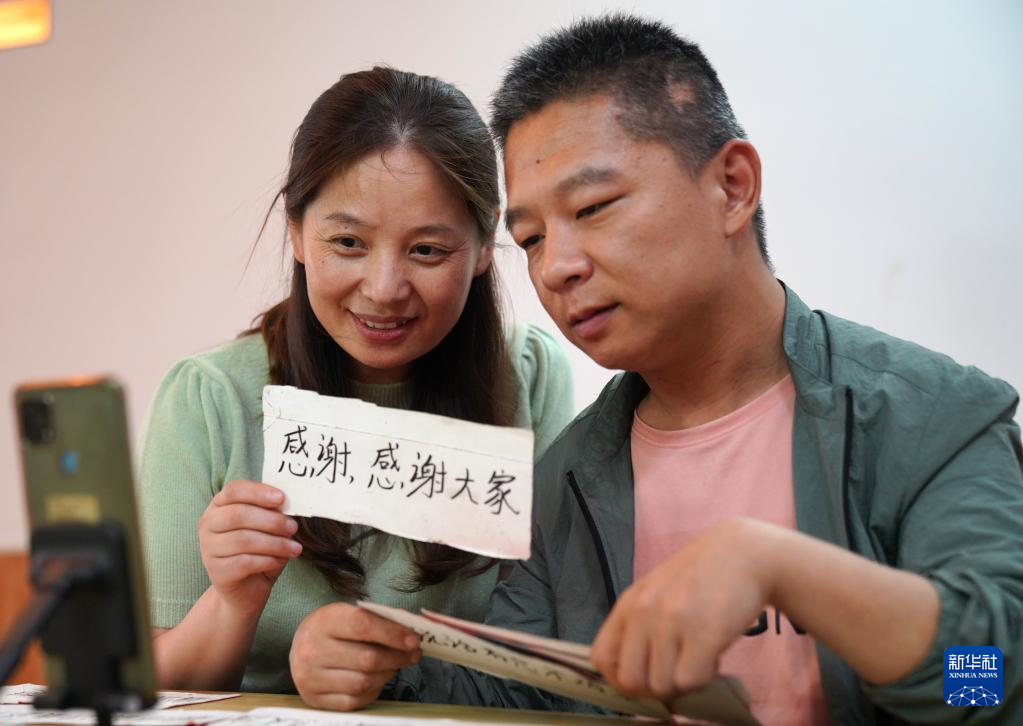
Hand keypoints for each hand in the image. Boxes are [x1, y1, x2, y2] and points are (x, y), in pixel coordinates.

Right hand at [198, 479, 301, 614]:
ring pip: (243, 539)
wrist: (246, 588)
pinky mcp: (217, 572)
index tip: (281, 498)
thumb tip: (288, 503)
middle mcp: (208, 525)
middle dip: (271, 520)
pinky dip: (267, 560)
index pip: (234, 490)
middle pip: (238, 514)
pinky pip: (245, 562)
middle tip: (293, 527)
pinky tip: (280, 561)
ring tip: (295, 548)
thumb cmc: (259, 551)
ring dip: (275, 543)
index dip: (258, 492)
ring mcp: (208, 549)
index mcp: (219, 506)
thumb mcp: (266, 527)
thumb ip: (272, 512)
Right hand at [291, 603, 421, 710]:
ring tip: (395, 665)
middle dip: (397, 657)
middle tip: (414, 654)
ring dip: (388, 674)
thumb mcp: (350, 613)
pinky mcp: (315, 698)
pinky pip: (354, 700)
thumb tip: (412, 628)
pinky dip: (373, 691)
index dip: (393, 634)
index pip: (363, 626)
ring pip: (363, 682)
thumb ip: (380, 619)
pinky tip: (378, 679)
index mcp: (323, 622)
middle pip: (367, 659)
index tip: (414, 639)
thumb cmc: (333, 628)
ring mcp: (311, 677)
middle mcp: (312, 650)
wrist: (301, 646)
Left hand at [591, 517, 780, 701]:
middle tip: (675, 670)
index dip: (620, 676)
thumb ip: (640, 626)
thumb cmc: (701, 577)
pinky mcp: (704, 633)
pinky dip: (703, 678)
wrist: (744, 552)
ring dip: (682, 681)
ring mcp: (672, 622)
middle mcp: (644, 611)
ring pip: (662, 686)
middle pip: (630, 681)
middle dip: (653, 686)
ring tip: (697, 656)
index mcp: (629, 603)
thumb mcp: (657, 592)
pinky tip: (712, 655)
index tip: (644, 675)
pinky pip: (690, 681)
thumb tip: (633, 676)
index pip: (602, 658)